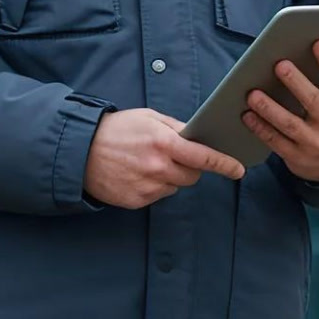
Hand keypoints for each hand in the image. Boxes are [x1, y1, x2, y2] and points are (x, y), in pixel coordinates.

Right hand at [83, 108, 245, 209]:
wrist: (80, 150)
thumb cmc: (116, 129)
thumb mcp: (148, 117)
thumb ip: (176, 127)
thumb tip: (199, 137)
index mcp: (163, 143)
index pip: (203, 157)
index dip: (224, 164)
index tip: (238, 170)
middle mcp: (158, 168)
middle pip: (192, 175)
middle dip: (190, 166)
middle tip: (172, 155)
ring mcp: (148, 187)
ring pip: (175, 187)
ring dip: (170, 177)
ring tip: (147, 162)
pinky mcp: (137, 201)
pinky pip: (158, 195)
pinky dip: (154, 186)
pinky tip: (137, 173)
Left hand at [243, 40, 318, 182]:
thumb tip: (299, 51)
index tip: (318, 43)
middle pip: (313, 101)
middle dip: (296, 82)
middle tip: (279, 64)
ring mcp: (315, 144)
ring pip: (290, 124)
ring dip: (269, 108)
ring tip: (252, 93)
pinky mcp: (297, 157)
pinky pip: (275, 141)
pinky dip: (260, 127)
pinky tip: (247, 114)